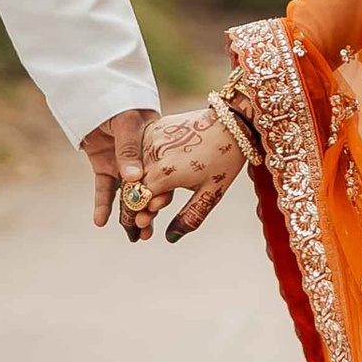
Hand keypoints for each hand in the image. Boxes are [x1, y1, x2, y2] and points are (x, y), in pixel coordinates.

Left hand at [81, 108, 154, 238]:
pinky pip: (104, 189)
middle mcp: (143, 159)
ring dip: (129, 216)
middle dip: (147, 213)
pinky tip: (100, 222)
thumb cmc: (118, 101)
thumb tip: (133, 179)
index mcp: (157, 148)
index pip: (162, 176)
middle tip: (146, 234)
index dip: (160, 194)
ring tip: (133, 237)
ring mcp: (124, 165)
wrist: (93, 91)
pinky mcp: (105, 167)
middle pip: (147, 190)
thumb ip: (129, 150)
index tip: (157, 209)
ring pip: (128, 195)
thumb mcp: (127, 123)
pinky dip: (102, 204)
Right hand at [127, 105, 248, 245]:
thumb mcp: (210, 194)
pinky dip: (140, 171)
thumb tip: (170, 237)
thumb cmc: (224, 160)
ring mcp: (151, 140)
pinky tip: (147, 185)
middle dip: (131, 209)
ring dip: (135, 191)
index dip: (134, 218)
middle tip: (137, 229)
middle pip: (131, 188)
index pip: (137, 201)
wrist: (231, 123)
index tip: (136, 232)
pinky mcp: (154, 129)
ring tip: (146, 210)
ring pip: (133, 171)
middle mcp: (152, 155)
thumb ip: (189, 218)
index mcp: (165, 173)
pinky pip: (140, 154)